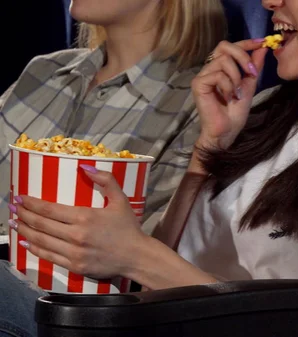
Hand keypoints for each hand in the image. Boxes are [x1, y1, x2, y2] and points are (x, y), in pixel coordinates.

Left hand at [9, 166, 146, 278]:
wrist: (137, 256)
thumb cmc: (129, 228)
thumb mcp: (121, 200)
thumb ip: (105, 180)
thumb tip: (85, 166)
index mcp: (85, 217)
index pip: (49, 209)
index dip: (31, 203)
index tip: (20, 198)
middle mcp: (75, 235)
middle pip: (41, 224)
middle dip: (22, 214)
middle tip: (12, 207)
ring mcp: (73, 252)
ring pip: (41, 240)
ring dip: (24, 231)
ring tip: (13, 223)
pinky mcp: (74, 266)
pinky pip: (49, 256)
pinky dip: (35, 248)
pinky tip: (26, 242)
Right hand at [193, 39, 267, 149]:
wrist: (227, 132)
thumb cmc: (235, 112)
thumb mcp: (250, 86)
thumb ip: (254, 67)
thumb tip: (262, 48)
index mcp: (221, 68)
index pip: (230, 46)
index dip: (246, 42)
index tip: (262, 42)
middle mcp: (210, 68)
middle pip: (224, 46)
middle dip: (242, 56)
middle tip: (251, 73)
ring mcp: (203, 75)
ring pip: (223, 61)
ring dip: (236, 77)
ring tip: (237, 93)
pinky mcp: (198, 84)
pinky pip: (217, 74)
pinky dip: (228, 86)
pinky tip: (228, 98)